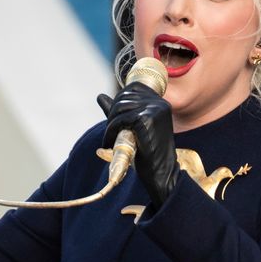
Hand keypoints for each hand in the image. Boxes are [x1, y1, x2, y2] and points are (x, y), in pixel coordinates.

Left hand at [97, 82, 178, 209]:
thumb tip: (100, 96)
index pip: (132, 88)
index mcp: (159, 102)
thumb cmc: (147, 152)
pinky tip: (110, 143)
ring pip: (120, 107)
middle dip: (112, 113)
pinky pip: (120, 119)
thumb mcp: (132, 128)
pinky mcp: (147, 119)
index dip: (119, 101)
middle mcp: (159, 103)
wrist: (161, 173)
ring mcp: (154, 110)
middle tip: (110, 132)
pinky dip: (111, 131)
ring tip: (109, 138)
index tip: (115, 119)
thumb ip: (118, 111)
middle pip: (124, 97)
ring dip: (110, 123)